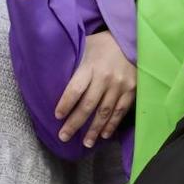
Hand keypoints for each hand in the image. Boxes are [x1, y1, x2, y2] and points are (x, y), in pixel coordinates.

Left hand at [55, 30, 135, 147]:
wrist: (131, 40)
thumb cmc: (102, 44)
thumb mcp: (85, 46)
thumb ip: (73, 62)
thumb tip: (53, 75)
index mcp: (91, 66)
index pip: (75, 89)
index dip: (66, 104)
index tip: (57, 116)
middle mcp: (105, 78)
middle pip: (88, 105)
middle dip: (75, 123)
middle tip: (64, 137)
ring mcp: (119, 85)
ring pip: (104, 112)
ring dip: (94, 129)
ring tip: (86, 143)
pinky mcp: (131, 90)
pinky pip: (120, 111)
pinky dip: (112, 124)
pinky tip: (104, 135)